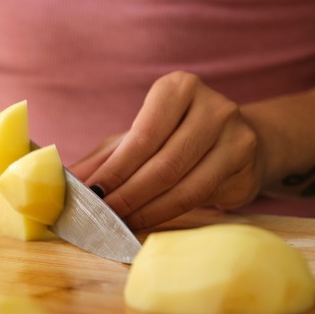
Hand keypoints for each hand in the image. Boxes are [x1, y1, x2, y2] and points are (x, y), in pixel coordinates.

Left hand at [70, 71, 264, 229]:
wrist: (241, 140)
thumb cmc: (176, 136)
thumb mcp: (138, 137)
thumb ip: (104, 158)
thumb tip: (66, 181)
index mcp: (180, 89)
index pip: (143, 136)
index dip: (117, 170)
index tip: (93, 194)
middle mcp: (215, 108)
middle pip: (165, 164)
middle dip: (130, 196)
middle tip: (105, 218)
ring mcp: (238, 138)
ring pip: (186, 187)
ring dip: (149, 212)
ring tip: (122, 224)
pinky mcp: (248, 170)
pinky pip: (204, 201)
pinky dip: (170, 216)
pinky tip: (149, 223)